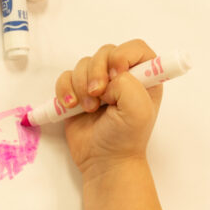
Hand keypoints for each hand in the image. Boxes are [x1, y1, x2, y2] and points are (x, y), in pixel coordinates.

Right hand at [54, 39, 162, 178]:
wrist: (104, 161)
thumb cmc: (126, 138)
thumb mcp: (139, 111)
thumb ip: (128, 84)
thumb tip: (109, 76)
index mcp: (144, 78)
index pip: (135, 48)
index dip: (123, 55)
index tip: (116, 74)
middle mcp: (122, 76)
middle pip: (106, 52)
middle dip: (97, 71)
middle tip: (98, 95)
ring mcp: (99, 83)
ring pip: (83, 63)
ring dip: (81, 85)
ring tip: (89, 108)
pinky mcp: (78, 91)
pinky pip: (65, 77)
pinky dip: (65, 90)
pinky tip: (72, 106)